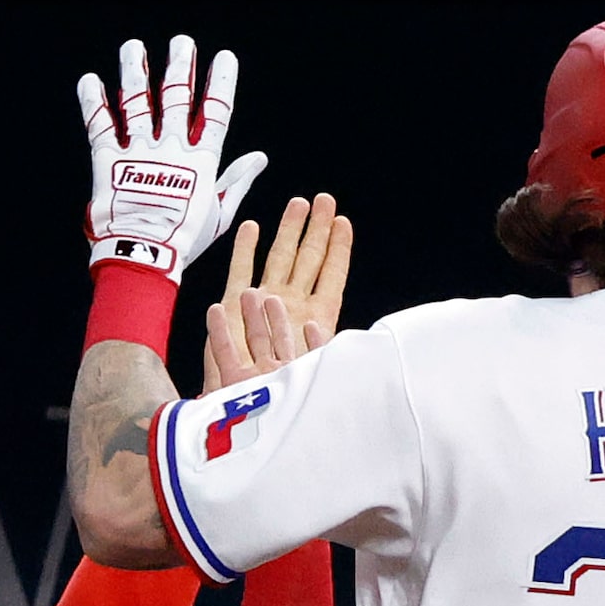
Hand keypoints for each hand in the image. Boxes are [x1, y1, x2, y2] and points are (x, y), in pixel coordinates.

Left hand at [78, 36, 267, 278]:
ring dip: (135, 71)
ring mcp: (138, 151)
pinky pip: (99, 124)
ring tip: (133, 47)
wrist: (144, 254)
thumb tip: (260, 158)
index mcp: (200, 160)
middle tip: (182, 42)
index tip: (224, 57)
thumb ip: (238, 180)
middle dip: (180, 66)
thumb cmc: (185, 240)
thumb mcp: (220, 213)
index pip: (215, 112)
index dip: (220, 83)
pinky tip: (90, 79)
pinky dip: (94, 101)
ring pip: (136, 102)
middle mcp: (170, 148)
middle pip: (175, 97)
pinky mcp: (108, 160)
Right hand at [204, 194, 352, 390]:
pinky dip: (246, 250)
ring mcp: (264, 302)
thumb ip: (338, 347)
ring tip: (298, 204)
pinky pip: (241, 271)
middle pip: (308, 258)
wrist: (247, 406)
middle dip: (315, 228)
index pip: (332, 274)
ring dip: (288, 231)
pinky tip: (252, 227)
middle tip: (323, 199)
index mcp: (316, 316)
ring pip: (279, 258)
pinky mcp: (234, 306)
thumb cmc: (286, 391)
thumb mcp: (322, 368)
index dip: (338, 249)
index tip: (342, 222)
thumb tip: (370, 342)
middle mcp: (292, 304)